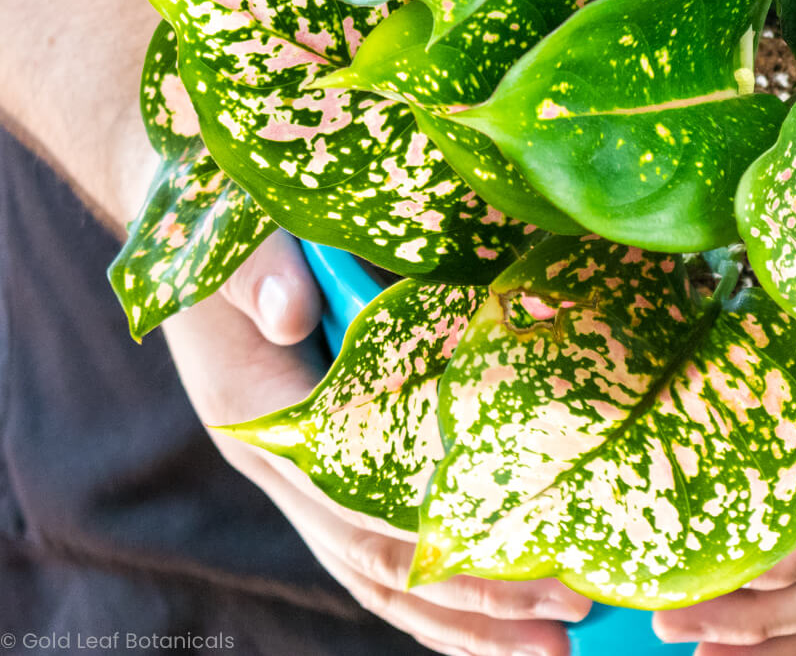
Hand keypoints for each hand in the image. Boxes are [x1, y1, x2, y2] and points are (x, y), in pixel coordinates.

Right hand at [167, 229, 590, 654]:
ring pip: (381, 568)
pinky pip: (380, 536)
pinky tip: (495, 600)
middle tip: (569, 623)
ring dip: (463, 614)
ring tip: (550, 645)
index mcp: (262, 415)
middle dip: (473, 599)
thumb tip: (292, 311)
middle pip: (379, 558)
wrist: (188, 220)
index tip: (519, 564)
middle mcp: (283, 459)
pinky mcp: (327, 453)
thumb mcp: (232, 236)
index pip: (355, 501)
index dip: (435, 541)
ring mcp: (303, 465)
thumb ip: (258, 273)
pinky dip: (435, 579)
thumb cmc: (223, 224)